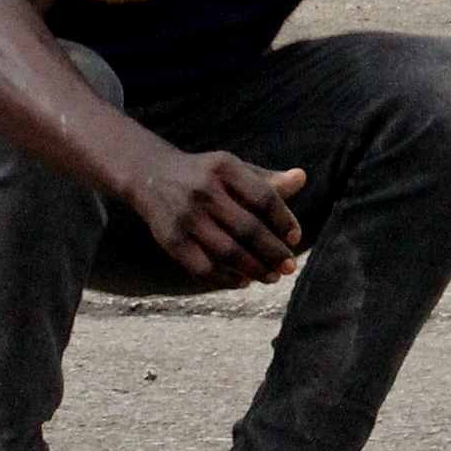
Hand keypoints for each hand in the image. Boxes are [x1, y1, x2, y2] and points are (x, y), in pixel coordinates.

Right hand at [127, 149, 306, 285]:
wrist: (149, 174)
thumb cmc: (204, 174)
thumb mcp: (233, 168)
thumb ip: (266, 179)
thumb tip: (302, 177)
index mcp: (225, 167)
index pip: (264, 197)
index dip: (283, 220)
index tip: (295, 238)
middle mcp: (204, 190)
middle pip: (248, 228)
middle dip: (273, 252)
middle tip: (289, 267)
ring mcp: (186, 216)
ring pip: (227, 251)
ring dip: (254, 269)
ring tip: (272, 277)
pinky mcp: (170, 239)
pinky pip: (202, 267)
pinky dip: (225, 279)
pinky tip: (242, 283)